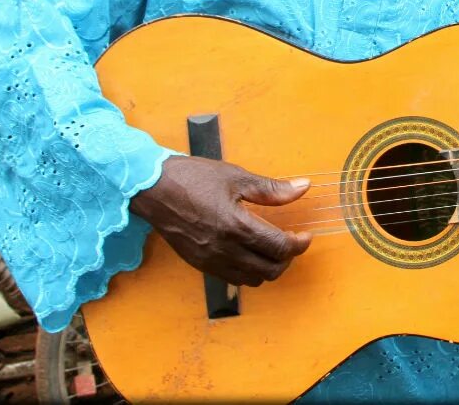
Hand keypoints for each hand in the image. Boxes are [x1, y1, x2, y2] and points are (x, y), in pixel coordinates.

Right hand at [130, 155, 312, 285]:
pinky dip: (248, 271)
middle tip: (291, 242)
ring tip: (272, 248)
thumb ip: (272, 189)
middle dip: (287, 259)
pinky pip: (231, 278)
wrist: (152, 189)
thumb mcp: (236, 177)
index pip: (279, 247)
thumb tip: (304, 187)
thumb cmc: (194, 178)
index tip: (305, 235)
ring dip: (268, 268)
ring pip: (251, 280)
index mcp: (236, 226)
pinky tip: (249, 253)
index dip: (299, 245)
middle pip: (269, 271)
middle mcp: (224, 249)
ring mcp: (210, 260)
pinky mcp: (198, 264)